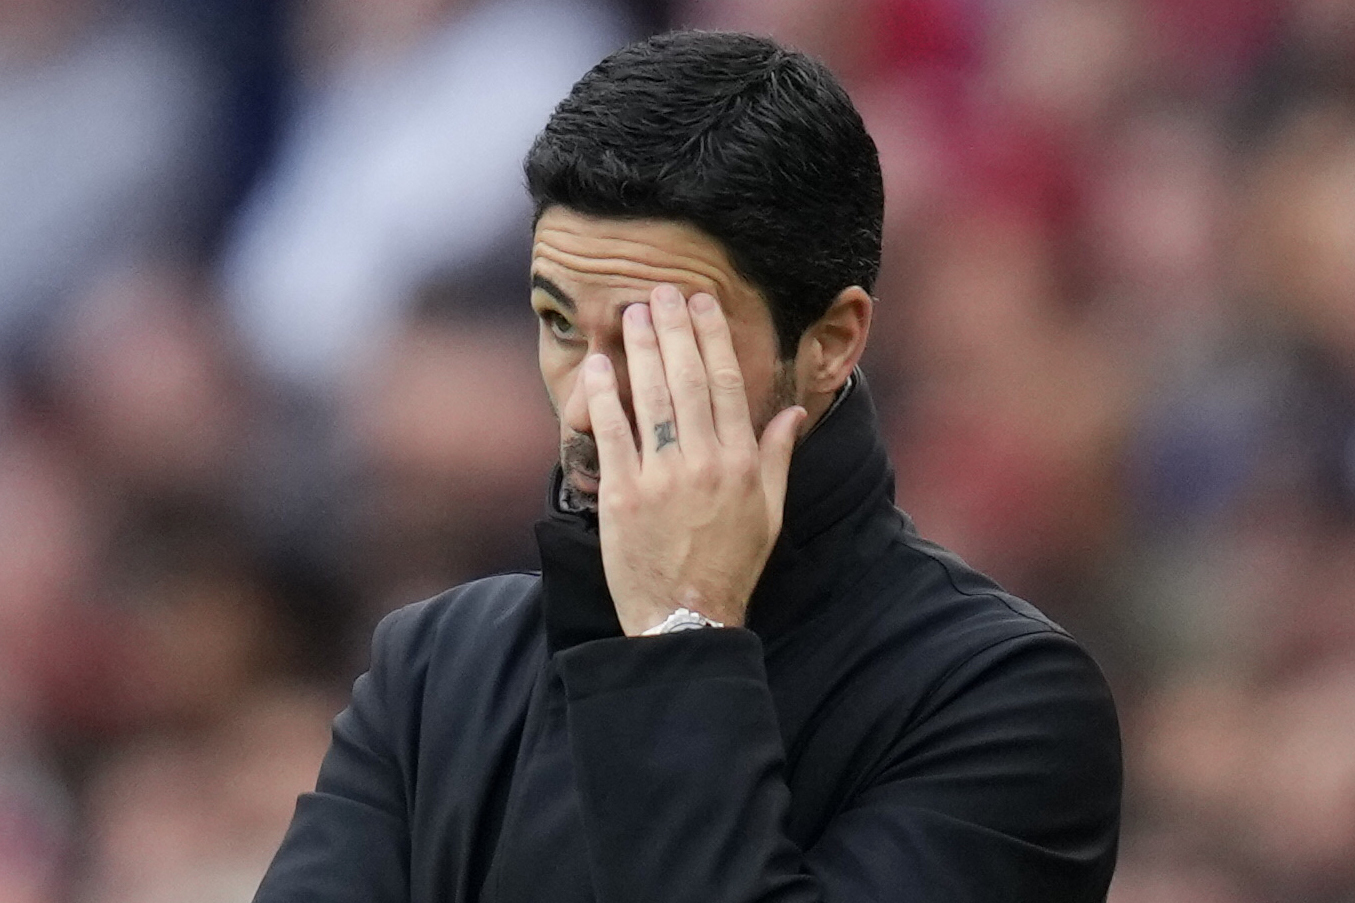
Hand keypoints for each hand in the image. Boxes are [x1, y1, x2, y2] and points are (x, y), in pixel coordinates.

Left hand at [582, 284, 805, 635]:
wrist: (686, 621)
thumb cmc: (730, 566)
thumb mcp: (768, 513)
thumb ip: (777, 457)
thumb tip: (791, 411)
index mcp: (742, 463)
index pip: (726, 384)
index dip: (711, 337)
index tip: (701, 303)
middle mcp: (705, 463)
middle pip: (686, 379)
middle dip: (673, 328)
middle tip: (659, 290)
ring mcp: (661, 478)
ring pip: (649, 397)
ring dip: (640, 349)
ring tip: (630, 313)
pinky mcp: (621, 496)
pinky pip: (612, 434)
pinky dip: (603, 396)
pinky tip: (598, 365)